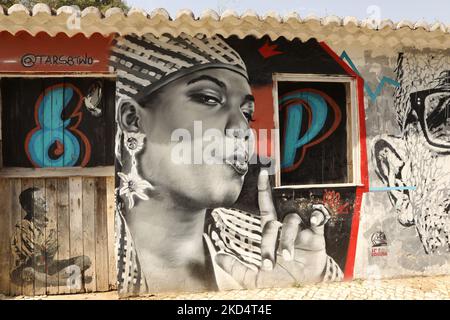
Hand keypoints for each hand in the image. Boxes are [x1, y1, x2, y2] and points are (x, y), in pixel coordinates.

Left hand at [215, 168, 329, 287]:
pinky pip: (318, 221)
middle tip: (268, 263)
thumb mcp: (253, 276)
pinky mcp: (316, 237)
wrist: (303, 288)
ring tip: (286, 256)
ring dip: (288, 240)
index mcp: (272, 231)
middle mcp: (285, 227)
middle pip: (274, 222)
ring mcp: (301, 230)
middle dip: (269, 242)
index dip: (264, 189)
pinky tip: (313, 221)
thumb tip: (217, 257)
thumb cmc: (280, 279)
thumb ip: (236, 267)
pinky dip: (317, 217)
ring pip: (292, 222)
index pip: (266, 206)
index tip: (262, 173)